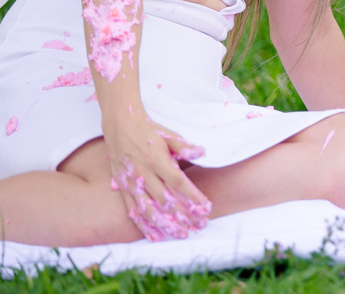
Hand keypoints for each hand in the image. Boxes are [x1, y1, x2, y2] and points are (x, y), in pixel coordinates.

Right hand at [104, 109, 211, 240]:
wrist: (120, 126)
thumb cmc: (149, 130)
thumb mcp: (168, 134)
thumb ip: (184, 146)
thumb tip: (202, 152)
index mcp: (156, 159)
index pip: (178, 183)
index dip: (192, 197)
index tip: (206, 208)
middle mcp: (143, 174)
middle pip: (165, 200)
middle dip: (183, 215)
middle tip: (200, 226)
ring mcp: (131, 183)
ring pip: (148, 210)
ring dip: (165, 224)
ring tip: (181, 234)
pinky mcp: (123, 188)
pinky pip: (133, 210)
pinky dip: (143, 225)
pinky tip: (155, 236)